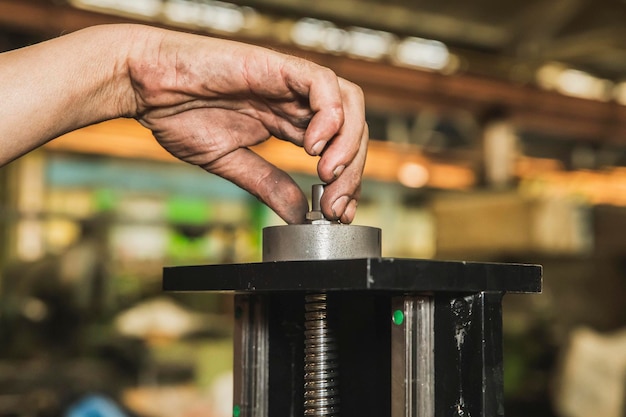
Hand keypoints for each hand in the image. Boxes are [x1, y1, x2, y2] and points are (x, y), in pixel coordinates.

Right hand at [127, 28, 367, 223]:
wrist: (145, 87)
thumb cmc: (179, 115)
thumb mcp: (231, 163)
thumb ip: (267, 184)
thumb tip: (299, 215)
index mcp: (288, 122)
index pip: (338, 149)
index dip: (346, 181)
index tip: (338, 213)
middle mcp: (295, 102)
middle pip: (352, 129)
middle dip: (352, 171)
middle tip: (336, 204)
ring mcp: (289, 82)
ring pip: (348, 103)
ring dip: (348, 143)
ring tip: (328, 174)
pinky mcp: (277, 65)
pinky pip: (322, 83)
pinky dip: (329, 114)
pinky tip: (313, 145)